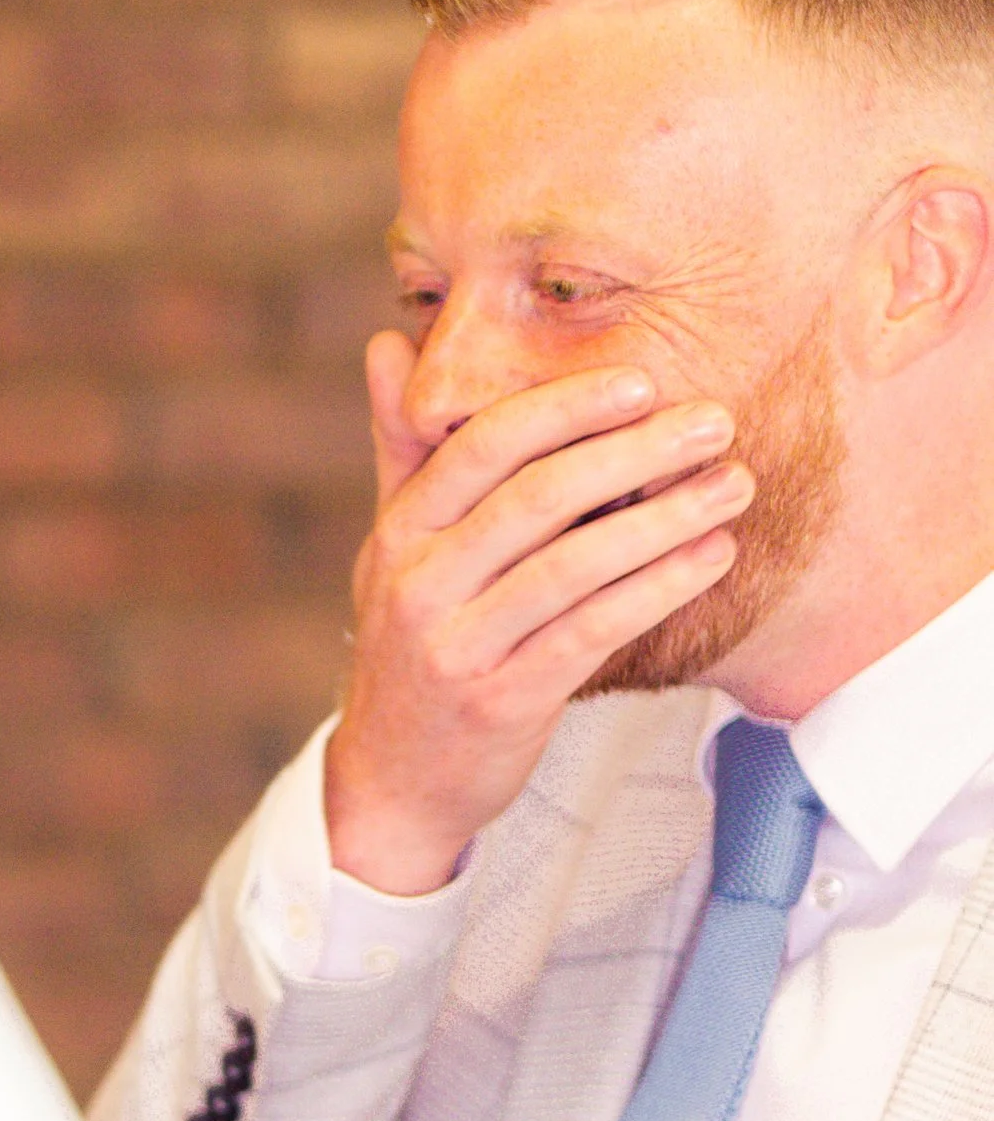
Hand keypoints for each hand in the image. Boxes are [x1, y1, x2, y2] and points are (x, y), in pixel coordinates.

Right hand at [322, 331, 751, 896]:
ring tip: (733, 486)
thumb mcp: (393, 547)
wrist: (392, 781)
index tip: (641, 382)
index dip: (564, 408)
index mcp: (399, 533)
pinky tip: (711, 557)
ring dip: (665, 519)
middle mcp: (419, 585)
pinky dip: (658, 588)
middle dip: (634, 452)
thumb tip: (386, 339)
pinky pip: (593, 632)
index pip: (482, 447)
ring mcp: (457, 647)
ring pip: (573, 565)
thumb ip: (402, 449)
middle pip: (536, 497)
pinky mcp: (501, 702)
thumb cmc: (413, 647)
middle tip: (712, 422)